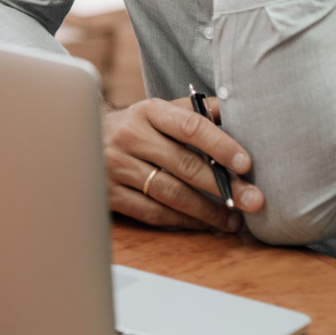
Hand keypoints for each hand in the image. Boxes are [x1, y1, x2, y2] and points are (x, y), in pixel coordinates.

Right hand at [103, 96, 263, 231]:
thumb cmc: (136, 126)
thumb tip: (240, 112)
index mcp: (148, 111)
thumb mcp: (160, 110)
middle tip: (254, 200)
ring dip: (208, 210)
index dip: (221, 145)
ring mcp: (117, 167)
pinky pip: (153, 213)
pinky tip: (202, 224)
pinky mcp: (110, 194)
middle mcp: (130, 137)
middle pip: (184, 164)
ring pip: (171, 193)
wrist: (80, 136)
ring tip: (234, 219)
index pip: (190, 126)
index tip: (247, 164)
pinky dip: (182, 221)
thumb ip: (197, 112)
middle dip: (224, 186)